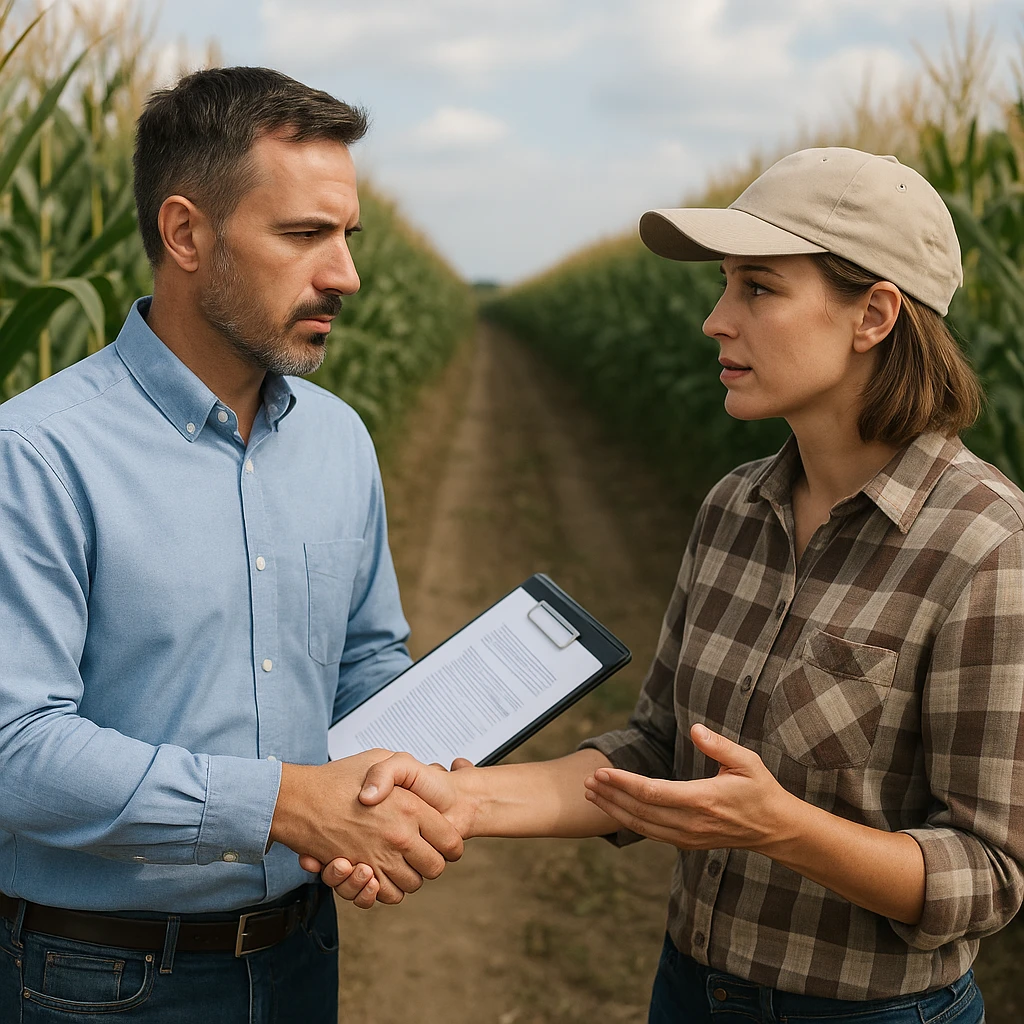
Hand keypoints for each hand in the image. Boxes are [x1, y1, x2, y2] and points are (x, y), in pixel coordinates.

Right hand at [270, 749, 463, 904]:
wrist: (299, 800)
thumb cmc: (338, 778)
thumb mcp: (380, 757)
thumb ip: (405, 769)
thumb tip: (423, 783)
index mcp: (412, 808)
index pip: (451, 842)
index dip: (449, 844)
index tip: (441, 841)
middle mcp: (399, 836)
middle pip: (435, 868)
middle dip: (430, 863)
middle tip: (419, 852)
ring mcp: (379, 858)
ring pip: (412, 884)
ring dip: (407, 876)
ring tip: (398, 860)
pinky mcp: (359, 874)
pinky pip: (386, 895)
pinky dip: (385, 889)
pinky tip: (380, 872)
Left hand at [582, 723, 794, 851]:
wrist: (774, 829)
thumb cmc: (760, 790)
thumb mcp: (747, 762)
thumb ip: (719, 746)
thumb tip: (695, 729)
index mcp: (703, 800)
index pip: (653, 792)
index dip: (624, 782)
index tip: (602, 771)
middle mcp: (691, 822)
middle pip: (640, 810)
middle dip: (610, 795)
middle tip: (587, 780)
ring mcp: (688, 836)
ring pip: (642, 825)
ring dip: (614, 810)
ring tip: (591, 794)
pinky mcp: (687, 843)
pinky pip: (651, 833)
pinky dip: (628, 821)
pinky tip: (614, 809)